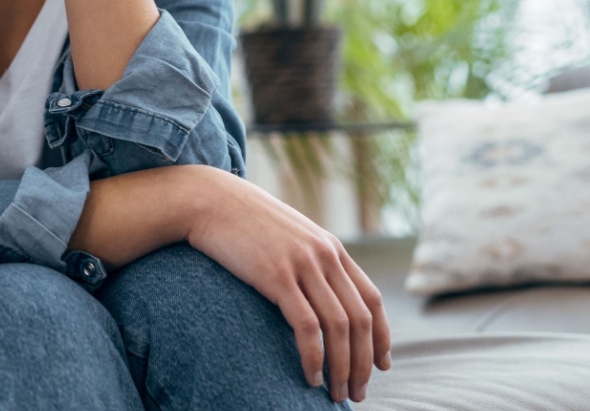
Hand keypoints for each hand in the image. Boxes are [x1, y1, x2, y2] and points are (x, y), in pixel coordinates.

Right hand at [186, 170, 391, 403]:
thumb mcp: (287, 235)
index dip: (382, 337)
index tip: (381, 365)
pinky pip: (306, 325)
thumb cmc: (242, 221)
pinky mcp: (276, 275)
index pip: (371, 299)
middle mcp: (324, 255)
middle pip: (360, 320)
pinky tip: (311, 376)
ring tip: (336, 394)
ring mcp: (301, 264)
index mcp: (330, 247)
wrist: (208, 199)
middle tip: (356, 393)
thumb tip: (319, 292)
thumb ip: (308, 259)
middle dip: (363, 363)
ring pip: (338, 327)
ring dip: (342, 367)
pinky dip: (313, 356)